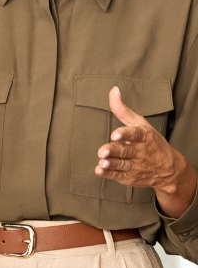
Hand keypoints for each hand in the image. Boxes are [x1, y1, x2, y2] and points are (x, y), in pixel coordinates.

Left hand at [97, 86, 196, 217]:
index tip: (115, 134)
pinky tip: (100, 170)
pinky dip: (108, 174)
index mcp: (144, 137)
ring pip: (121, 164)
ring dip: (111, 163)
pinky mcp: (129, 177)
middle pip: (125, 151)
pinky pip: (117, 175)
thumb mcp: (140, 124)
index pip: (135, 134)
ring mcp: (135, 166)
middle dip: (114, 150)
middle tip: (103, 151)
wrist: (168, 169)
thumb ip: (123, 110)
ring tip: (102, 161)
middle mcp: (140, 152)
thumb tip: (113, 90)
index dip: (125, 134)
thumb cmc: (151, 142)